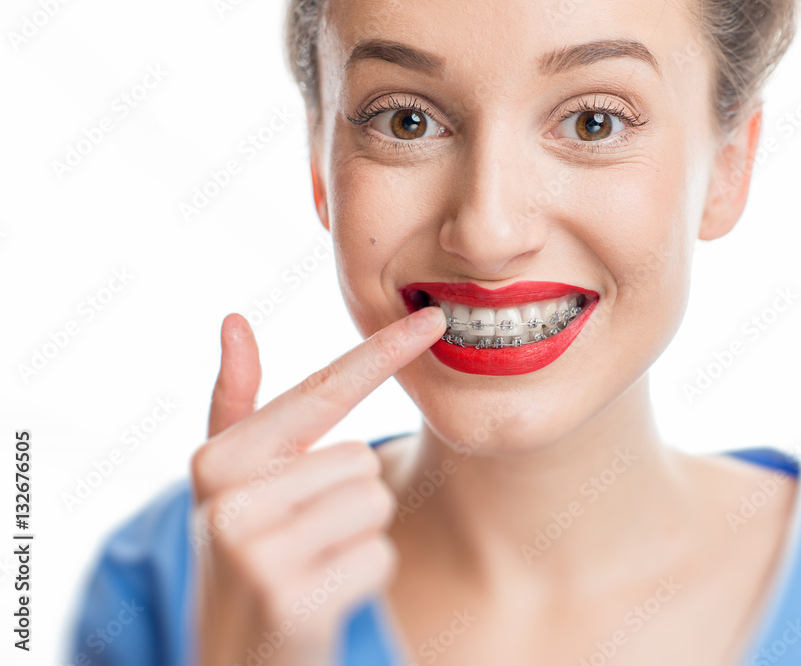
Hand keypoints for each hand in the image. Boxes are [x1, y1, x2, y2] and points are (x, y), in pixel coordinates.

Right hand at [190, 307, 444, 665]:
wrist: (233, 660)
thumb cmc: (247, 554)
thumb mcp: (227, 482)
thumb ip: (234, 403)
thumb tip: (233, 319)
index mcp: (218, 460)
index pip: (319, 394)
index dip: (381, 352)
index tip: (433, 318)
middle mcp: (227, 500)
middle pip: (361, 460)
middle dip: (349, 500)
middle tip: (305, 539)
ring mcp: (255, 552)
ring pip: (374, 503)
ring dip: (358, 537)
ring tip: (311, 563)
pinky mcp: (290, 598)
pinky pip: (379, 555)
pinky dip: (364, 577)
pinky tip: (321, 598)